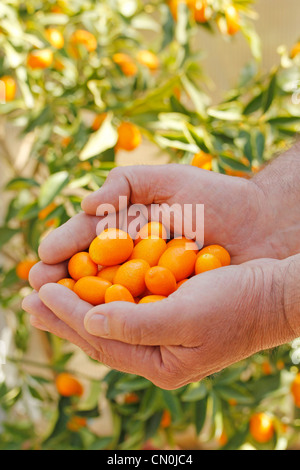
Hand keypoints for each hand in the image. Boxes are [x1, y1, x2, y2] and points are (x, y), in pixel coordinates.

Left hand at [23, 255, 298, 388]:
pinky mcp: (169, 315)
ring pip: (109, 320)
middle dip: (63, 314)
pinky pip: (127, 306)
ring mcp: (163, 336)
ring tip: (49, 289)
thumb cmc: (238, 304)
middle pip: (99, 335)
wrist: (274, 293)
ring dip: (79, 302)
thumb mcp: (187, 316)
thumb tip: (88, 323)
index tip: (38, 292)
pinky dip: (104, 292)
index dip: (67, 314)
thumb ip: (136, 325)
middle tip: (29, 295)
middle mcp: (158, 354)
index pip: (101, 341)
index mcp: (161, 364)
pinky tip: (89, 281)